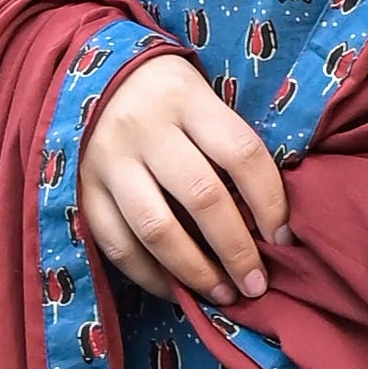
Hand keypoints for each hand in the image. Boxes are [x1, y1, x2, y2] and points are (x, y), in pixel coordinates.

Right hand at [78, 52, 288, 308]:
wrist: (85, 74)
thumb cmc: (163, 94)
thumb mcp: (200, 96)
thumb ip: (227, 142)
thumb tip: (267, 218)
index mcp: (186, 98)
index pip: (241, 153)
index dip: (270, 202)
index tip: (284, 238)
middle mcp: (145, 128)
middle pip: (201, 196)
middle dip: (236, 250)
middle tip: (257, 283)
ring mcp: (108, 160)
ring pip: (156, 228)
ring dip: (194, 271)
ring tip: (222, 294)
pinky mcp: (82, 188)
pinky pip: (116, 243)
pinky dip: (148, 275)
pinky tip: (175, 290)